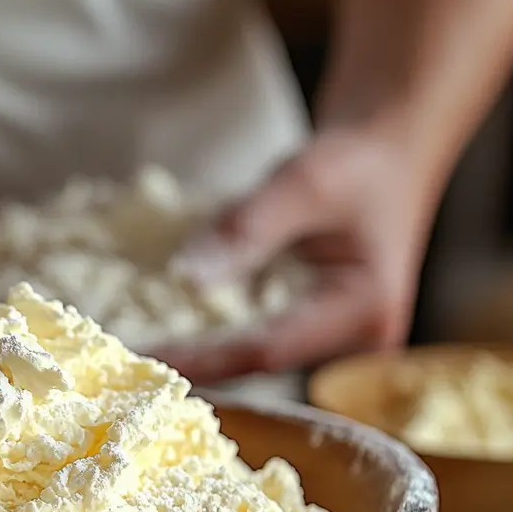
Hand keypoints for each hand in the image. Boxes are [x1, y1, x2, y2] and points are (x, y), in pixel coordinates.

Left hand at [157, 128, 440, 382]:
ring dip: (195, 348)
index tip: (144, 356)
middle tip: (123, 362)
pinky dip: (210, 328)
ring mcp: (332, 337)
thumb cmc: (357, 159)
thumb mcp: (303, 182)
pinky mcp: (310, 324)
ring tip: (133, 350)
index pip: (267, 351)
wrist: (389, 149)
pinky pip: (253, 334)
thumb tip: (186, 277)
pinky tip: (163, 327)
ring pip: (250, 353)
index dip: (201, 356)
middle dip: (191, 360)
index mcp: (364, 315)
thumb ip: (246, 230)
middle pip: (256, 363)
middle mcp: (353, 342)